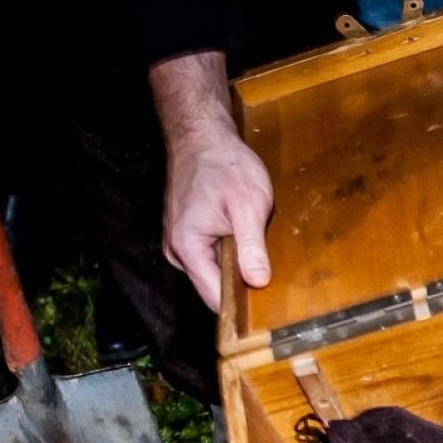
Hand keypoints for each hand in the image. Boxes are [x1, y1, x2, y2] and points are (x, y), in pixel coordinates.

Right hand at [149, 52, 273, 310]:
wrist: (203, 138)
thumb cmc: (225, 165)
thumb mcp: (248, 204)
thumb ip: (252, 246)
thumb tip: (258, 282)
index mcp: (187, 248)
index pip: (215, 298)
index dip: (241, 304)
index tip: (265, 303)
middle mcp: (177, 253)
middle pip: (214, 289)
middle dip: (240, 284)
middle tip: (265, 266)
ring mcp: (178, 246)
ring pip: (213, 275)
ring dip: (235, 267)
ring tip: (251, 245)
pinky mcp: (186, 239)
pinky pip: (210, 260)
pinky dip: (228, 255)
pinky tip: (240, 238)